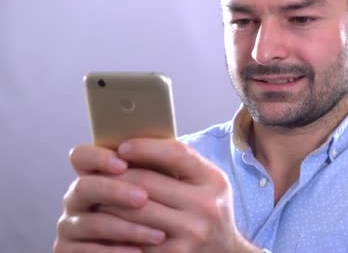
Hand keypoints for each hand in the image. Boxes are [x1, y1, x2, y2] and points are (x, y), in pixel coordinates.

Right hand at [54, 144, 166, 252]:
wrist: (158, 243)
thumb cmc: (161, 205)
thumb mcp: (161, 183)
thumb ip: (157, 164)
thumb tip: (165, 150)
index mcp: (94, 173)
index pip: (81, 156)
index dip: (98, 158)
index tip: (123, 163)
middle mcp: (78, 198)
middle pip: (84, 186)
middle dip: (115, 191)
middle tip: (144, 198)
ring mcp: (71, 225)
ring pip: (92, 223)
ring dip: (127, 228)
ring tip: (159, 235)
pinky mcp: (69, 251)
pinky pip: (88, 252)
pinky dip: (116, 252)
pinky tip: (139, 252)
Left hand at [98, 138, 260, 252]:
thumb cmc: (208, 212)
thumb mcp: (207, 185)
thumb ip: (183, 166)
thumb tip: (140, 144)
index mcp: (214, 181)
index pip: (176, 154)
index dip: (146, 147)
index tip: (123, 146)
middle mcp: (205, 206)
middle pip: (147, 183)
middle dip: (117, 176)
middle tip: (98, 171)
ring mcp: (191, 233)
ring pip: (134, 212)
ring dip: (109, 203)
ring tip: (98, 195)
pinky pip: (134, 239)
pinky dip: (116, 230)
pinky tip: (107, 223)